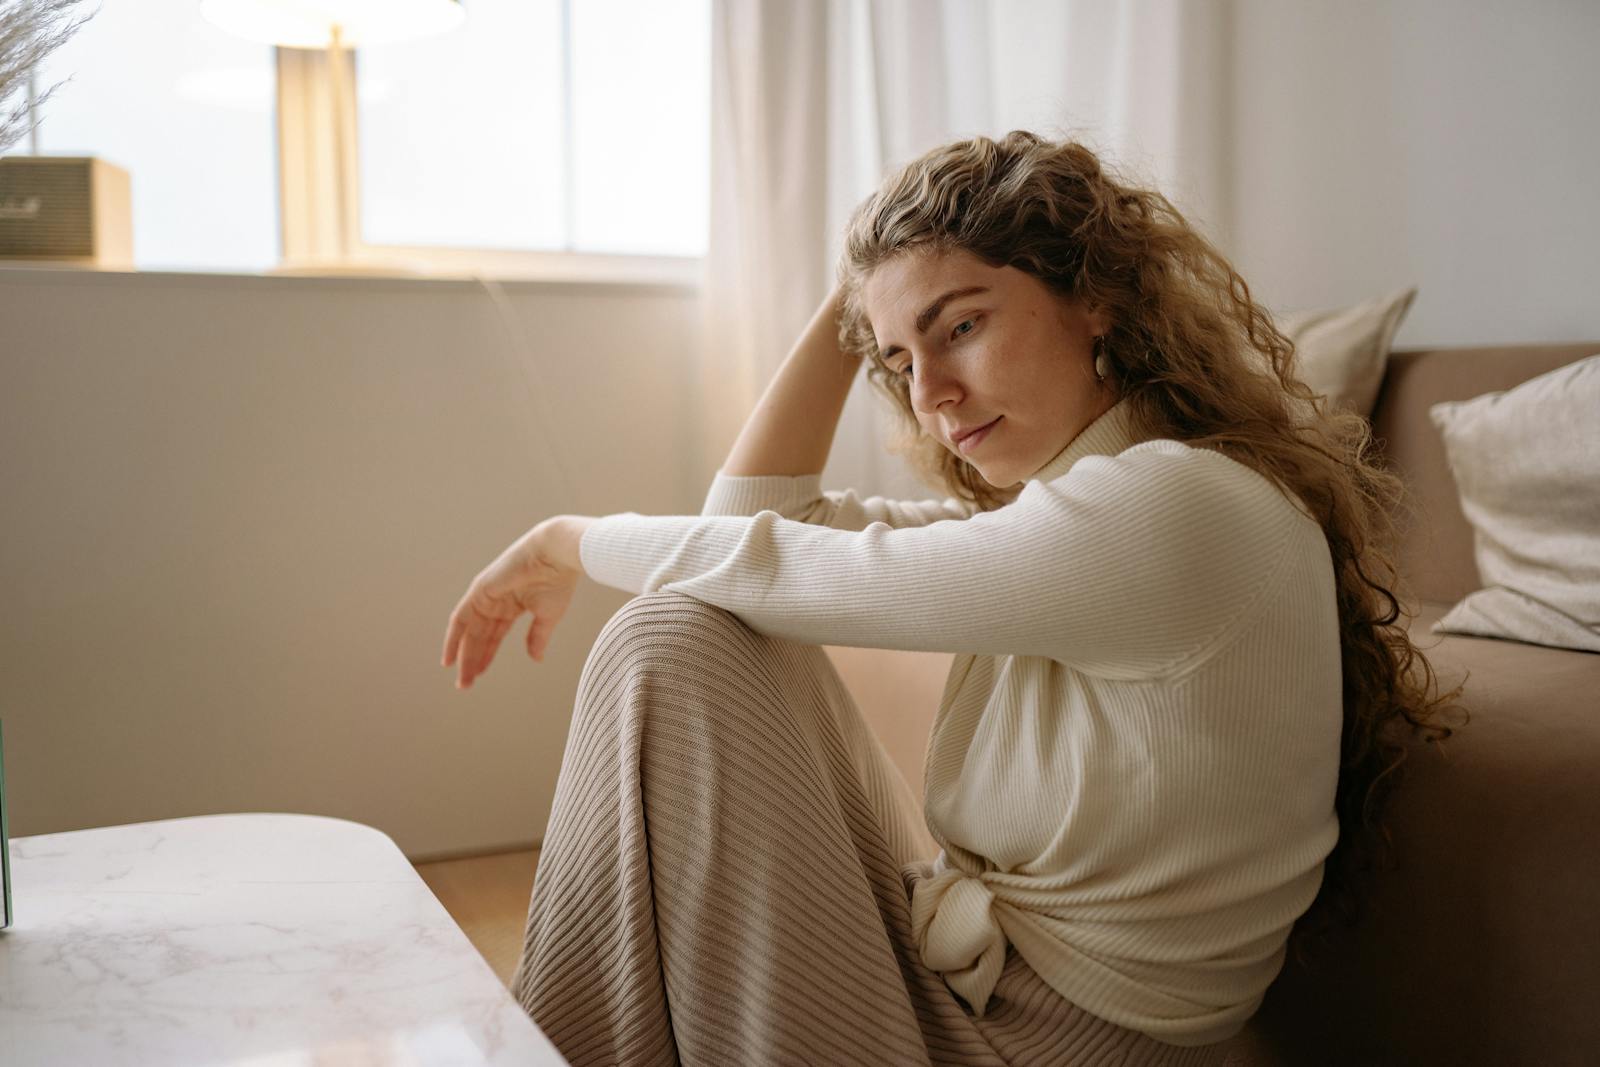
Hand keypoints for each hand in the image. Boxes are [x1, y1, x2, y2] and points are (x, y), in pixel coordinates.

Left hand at [440, 515, 594, 689]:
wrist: (556, 556)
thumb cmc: (558, 581)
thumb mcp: (548, 616)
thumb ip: (538, 637)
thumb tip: (535, 659)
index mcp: (514, 605)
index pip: (495, 635)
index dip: (486, 655)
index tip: (479, 675)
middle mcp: (497, 601)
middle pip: (480, 636)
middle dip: (473, 660)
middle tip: (466, 685)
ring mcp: (487, 595)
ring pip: (470, 631)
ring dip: (463, 655)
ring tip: (461, 679)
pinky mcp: (480, 590)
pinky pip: (461, 618)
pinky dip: (453, 637)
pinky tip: (450, 657)